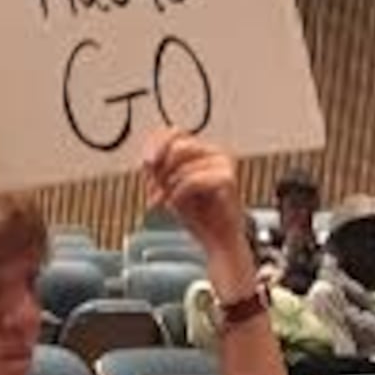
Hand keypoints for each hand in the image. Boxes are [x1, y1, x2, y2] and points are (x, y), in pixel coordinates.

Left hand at [143, 131, 255, 273]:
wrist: (218, 242)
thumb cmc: (198, 216)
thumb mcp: (169, 187)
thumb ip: (158, 169)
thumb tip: (149, 160)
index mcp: (203, 151)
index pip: (174, 132)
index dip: (156, 145)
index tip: (145, 164)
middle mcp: (216, 152)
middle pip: (176, 146)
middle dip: (160, 171)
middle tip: (155, 193)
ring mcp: (224, 164)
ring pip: (182, 163)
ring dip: (167, 187)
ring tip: (166, 203)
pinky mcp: (228, 179)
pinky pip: (191, 180)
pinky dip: (179, 194)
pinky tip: (177, 206)